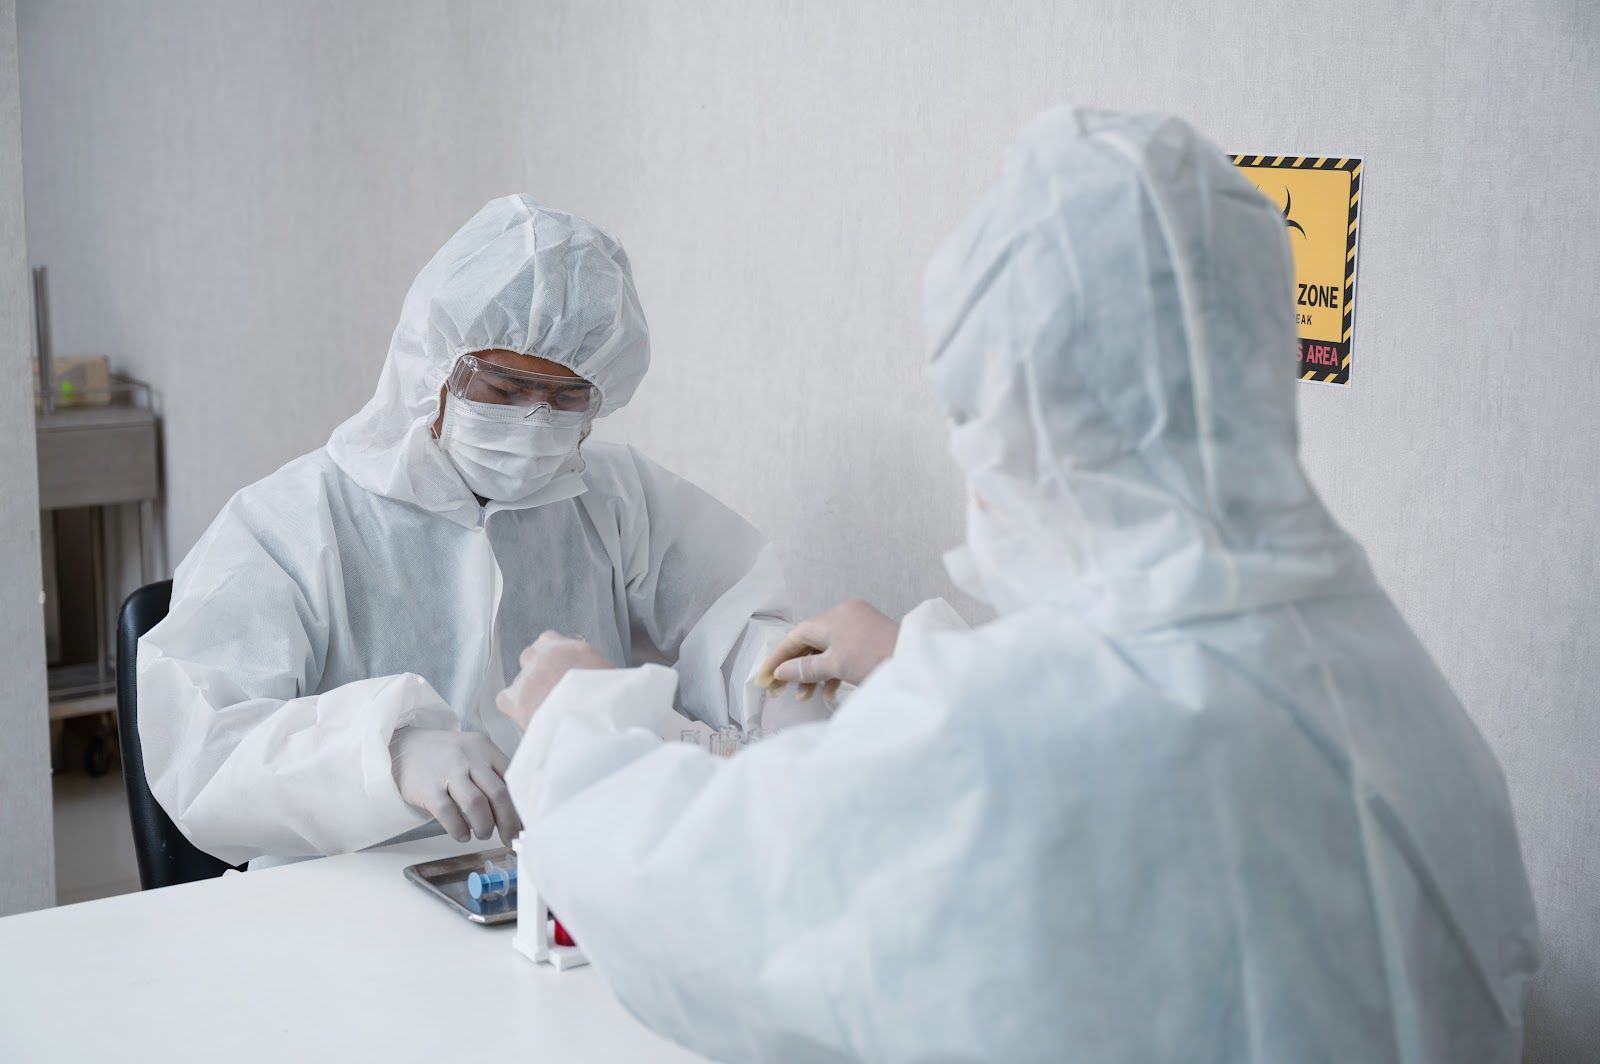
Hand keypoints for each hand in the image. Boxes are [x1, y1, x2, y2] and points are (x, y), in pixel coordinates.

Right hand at [389, 727, 520, 842]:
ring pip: (476, 804)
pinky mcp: (428, 788)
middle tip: (511, 837)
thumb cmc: (445, 757)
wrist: (403, 747)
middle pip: (498, 793)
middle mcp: (469, 757)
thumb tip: (516, 810)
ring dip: (484, 826)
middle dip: (509, 821)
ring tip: (484, 833)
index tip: (525, 824)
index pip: (512, 778)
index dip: (521, 805)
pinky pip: (448, 813)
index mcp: (485, 748)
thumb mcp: (473, 754)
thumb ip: (493, 774)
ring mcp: (447, 772)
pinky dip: (459, 829)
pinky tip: (462, 835)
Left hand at [496, 630, 612, 730]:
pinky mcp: (516, 699)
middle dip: (537, 670)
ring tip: (542, 710)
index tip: (559, 668)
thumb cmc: (609, 701)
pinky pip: (504, 699)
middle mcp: (547, 656)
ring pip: (520, 678)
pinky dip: (512, 706)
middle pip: (531, 655)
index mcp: (574, 648)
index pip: (551, 640)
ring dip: (528, 690)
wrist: (592, 722)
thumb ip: (593, 668)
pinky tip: (525, 716)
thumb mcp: (609, 676)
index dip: (553, 655)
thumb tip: (589, 676)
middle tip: (550, 689)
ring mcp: (529, 677)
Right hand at [753, 598, 898, 701]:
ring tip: (804, 697)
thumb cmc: (876, 659)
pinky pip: (842, 654)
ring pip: (825, 651)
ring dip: (813, 673)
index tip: (764, 679)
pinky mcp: (868, 640)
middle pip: (809, 643)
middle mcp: (843, 616)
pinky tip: (828, 694)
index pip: (796, 636)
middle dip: (793, 668)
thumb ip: (805, 668)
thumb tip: (781, 672)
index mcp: (833, 617)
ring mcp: (857, 627)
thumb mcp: (836, 665)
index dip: (777, 658)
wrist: (916, 661)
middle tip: (777, 692)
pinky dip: (832, 672)